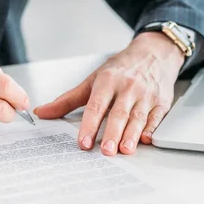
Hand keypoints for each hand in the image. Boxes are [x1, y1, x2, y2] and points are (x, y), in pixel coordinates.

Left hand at [34, 32, 184, 154]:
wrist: (154, 53)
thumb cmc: (120, 69)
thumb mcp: (93, 80)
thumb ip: (68, 100)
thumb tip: (42, 113)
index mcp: (108, 81)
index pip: (96, 106)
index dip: (89, 125)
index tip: (83, 142)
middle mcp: (128, 88)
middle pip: (118, 113)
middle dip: (112, 133)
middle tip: (105, 151)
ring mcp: (146, 95)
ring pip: (138, 117)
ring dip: (131, 135)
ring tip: (124, 150)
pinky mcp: (161, 102)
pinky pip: (156, 117)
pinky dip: (151, 128)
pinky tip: (145, 139)